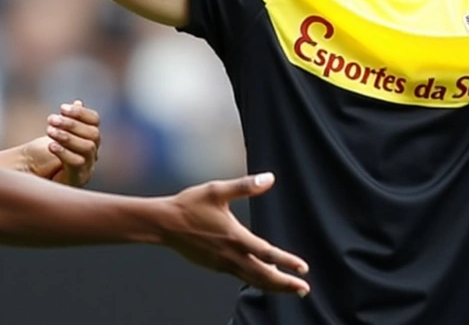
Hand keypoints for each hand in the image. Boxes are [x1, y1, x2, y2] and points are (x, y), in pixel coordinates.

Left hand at [21, 101, 101, 186]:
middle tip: (51, 119)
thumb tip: (78, 102)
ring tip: (49, 131)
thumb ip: (71, 120)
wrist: (48, 181)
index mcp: (91, 136)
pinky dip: (64, 152)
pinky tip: (51, 145)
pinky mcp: (80, 176)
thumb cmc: (56, 155)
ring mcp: (89, 164)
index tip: (62, 108)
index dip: (80, 113)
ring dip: (68, 137)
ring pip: (87, 147)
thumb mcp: (62, 134)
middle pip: (93, 133)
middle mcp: (94, 149)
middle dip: (72, 124)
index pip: (95, 120)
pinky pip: (77, 163)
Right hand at [164, 174, 310, 295]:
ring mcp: (222, 263)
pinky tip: (265, 280)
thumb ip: (246, 185)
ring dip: (273, 286)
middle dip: (285, 284)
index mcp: (234, 237)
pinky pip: (241, 277)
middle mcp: (230, 254)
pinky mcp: (216, 265)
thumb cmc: (190, 204)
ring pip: (252, 279)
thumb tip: (270, 178)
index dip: (287, 262)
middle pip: (263, 275)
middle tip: (304, 289)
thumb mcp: (218, 190)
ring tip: (291, 289)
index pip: (267, 254)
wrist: (164, 223)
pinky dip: (257, 281)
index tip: (304, 268)